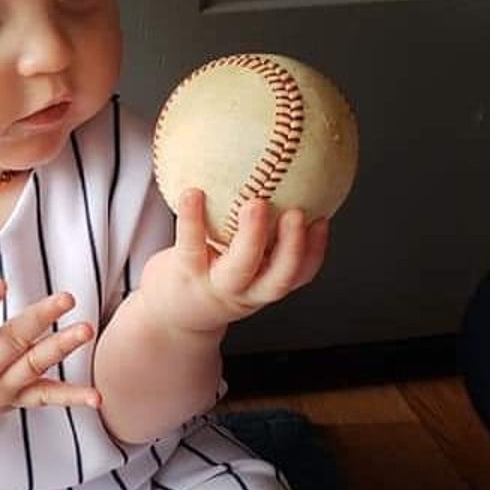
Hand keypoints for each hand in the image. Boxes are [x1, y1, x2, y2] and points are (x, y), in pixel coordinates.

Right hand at [0, 248, 100, 428]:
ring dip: (61, 348)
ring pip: (34, 366)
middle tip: (67, 298)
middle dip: (40, 319)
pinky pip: (45, 398)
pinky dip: (71, 398)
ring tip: (85, 330)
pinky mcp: (15, 399)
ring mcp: (0, 386)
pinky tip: (96, 396)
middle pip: (12, 341)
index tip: (0, 283)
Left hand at [139, 188, 328, 335]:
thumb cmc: (208, 276)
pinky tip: (193, 192)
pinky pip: (191, 245)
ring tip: (256, 203)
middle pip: (278, 278)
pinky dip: (193, 219)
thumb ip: (257, 233)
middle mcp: (244, 291)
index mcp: (263, 284)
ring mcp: (215, 285)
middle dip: (292, 247)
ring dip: (252, 236)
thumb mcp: (236, 261)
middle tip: (297, 213)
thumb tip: (276, 176)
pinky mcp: (184, 274)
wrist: (168, 314)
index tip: (322, 220)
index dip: (314, 251)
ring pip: (240, 267)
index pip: (299, 274)